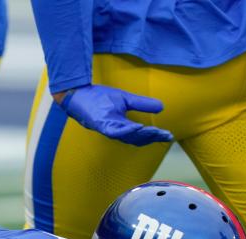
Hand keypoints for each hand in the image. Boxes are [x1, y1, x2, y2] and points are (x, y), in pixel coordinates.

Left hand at [57, 84, 172, 146]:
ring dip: (142, 135)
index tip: (168, 136)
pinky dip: (126, 130)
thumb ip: (142, 104)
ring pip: (127, 136)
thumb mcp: (125, 99)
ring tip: (155, 133)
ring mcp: (107, 127)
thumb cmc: (98, 97)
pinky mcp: (100, 123)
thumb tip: (161, 107)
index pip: (140, 135)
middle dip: (151, 138)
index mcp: (121, 126)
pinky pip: (115, 130)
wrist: (78, 92)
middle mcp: (115, 130)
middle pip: (135, 139)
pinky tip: (137, 128)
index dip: (153, 136)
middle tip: (165, 137)